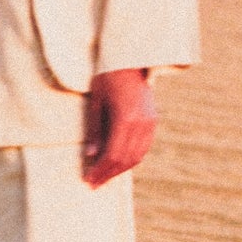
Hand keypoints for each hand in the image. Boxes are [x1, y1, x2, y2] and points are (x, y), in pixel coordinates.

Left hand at [81, 69, 156, 187]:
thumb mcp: (96, 101)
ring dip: (121, 169)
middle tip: (94, 183)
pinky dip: (131, 158)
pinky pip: (144, 147)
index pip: (113, 154)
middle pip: (126, 159)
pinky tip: (118, 162)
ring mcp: (150, 122)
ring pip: (138, 156)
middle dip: (109, 174)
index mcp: (126, 118)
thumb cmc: (107, 76)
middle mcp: (142, 123)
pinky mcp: (153, 120)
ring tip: (105, 176)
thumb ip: (94, 129)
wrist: (130, 58)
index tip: (88, 180)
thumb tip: (90, 155)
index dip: (101, 170)